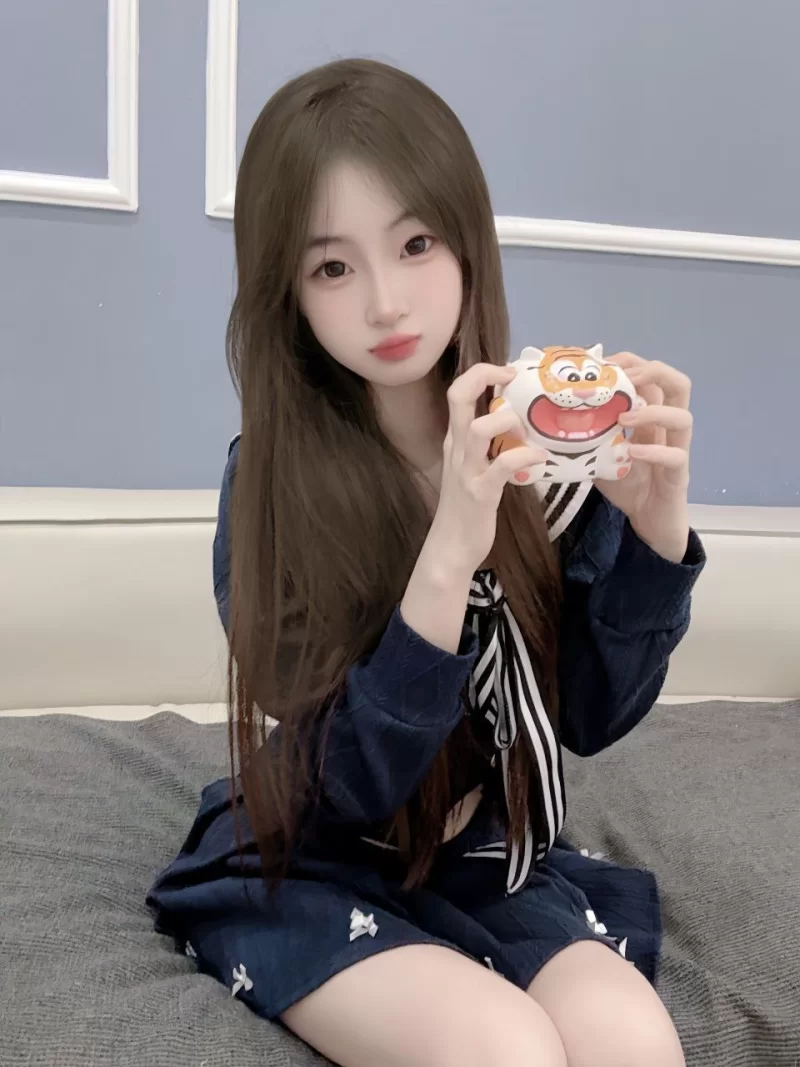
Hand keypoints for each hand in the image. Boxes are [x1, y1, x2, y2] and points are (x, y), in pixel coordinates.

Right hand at [429, 363, 545, 573]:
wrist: (451, 547)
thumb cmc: (467, 506)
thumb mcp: (472, 467)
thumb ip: (488, 445)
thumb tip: (516, 422)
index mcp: (456, 440)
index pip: (458, 392)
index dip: (481, 373)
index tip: (508, 372)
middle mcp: (457, 449)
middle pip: (459, 397)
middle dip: (485, 376)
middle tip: (512, 377)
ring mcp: (467, 470)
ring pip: (478, 428)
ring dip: (507, 420)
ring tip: (527, 431)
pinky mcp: (481, 493)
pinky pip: (503, 466)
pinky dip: (525, 456)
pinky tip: (540, 458)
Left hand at [595, 353, 692, 563]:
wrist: (650, 523)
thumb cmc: (629, 486)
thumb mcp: (601, 455)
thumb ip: (586, 437)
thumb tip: (547, 421)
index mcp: (652, 419)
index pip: (653, 378)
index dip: (633, 363)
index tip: (605, 363)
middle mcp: (668, 429)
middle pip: (679, 386)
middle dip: (653, 372)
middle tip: (625, 378)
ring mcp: (677, 451)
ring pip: (683, 418)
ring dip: (652, 411)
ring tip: (624, 418)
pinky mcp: (678, 477)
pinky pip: (675, 457)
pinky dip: (653, 450)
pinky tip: (632, 452)